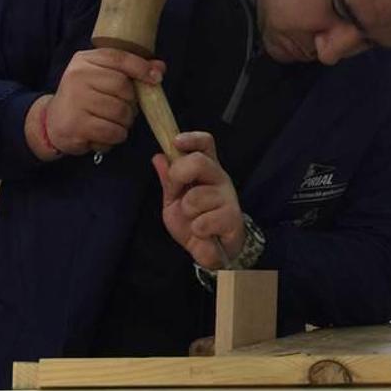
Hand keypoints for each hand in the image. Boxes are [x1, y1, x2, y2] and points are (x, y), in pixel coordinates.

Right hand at [25, 49, 165, 159]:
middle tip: (122, 110)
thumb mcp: (102, 78)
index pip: (119, 58)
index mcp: (85, 60)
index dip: (141, 67)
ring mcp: (76, 100)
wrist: (53, 122)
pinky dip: (115, 136)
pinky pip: (113, 131)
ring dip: (124, 122)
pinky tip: (103, 134)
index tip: (156, 77)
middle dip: (131, 103)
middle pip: (124, 88)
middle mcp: (78, 76)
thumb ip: (129, 71)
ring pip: (121, 112)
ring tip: (111, 122)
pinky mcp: (77, 125)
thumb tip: (160, 67)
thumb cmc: (84, 99)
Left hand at [152, 132, 244, 269]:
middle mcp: (219, 178)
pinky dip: (197, 231)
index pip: (205, 144)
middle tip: (177, 191)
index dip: (191, 139)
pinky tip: (204, 233)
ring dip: (187, 213)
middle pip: (199, 162)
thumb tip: (158, 157)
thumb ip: (168, 181)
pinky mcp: (232, 218)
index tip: (176, 142)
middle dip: (179, 175)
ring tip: (195, 220)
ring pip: (195, 197)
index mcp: (206, 169)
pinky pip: (202, 222)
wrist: (213, 251)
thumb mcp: (174, 200)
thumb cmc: (194, 221)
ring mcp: (228, 197)